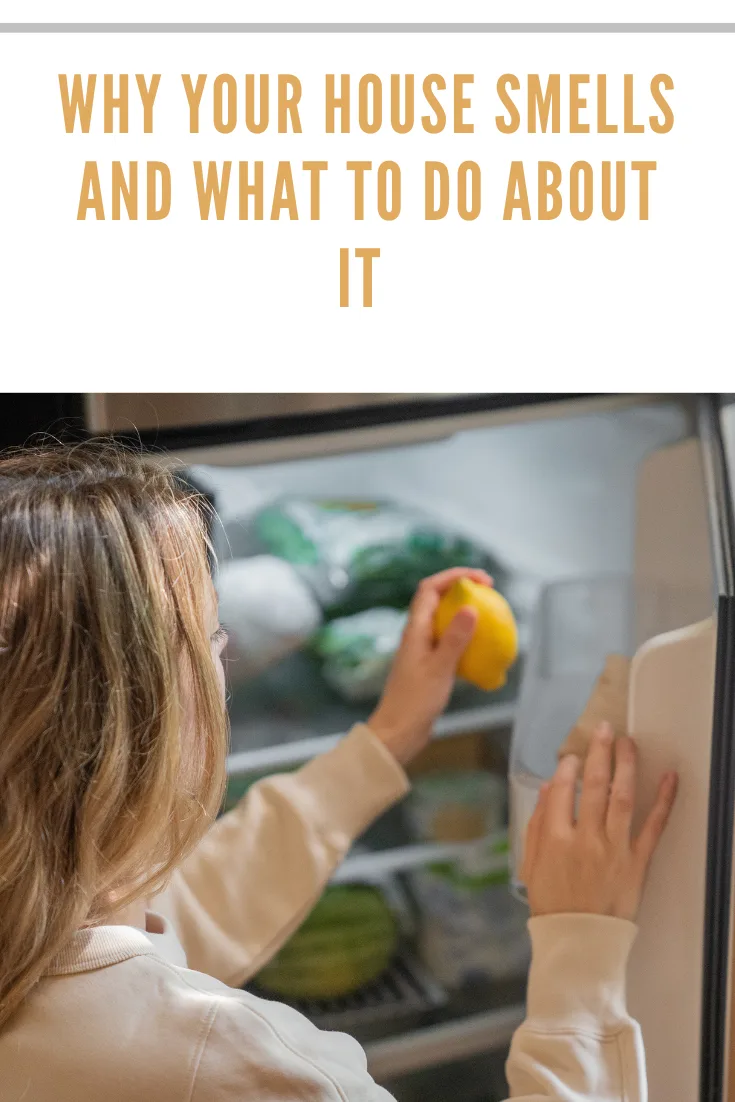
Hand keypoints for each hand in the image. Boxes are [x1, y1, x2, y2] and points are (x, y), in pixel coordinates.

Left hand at [368, 567, 490, 765]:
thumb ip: (455, 639)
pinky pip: (449, 641)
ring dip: (464, 612)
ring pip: (444, 619)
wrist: (397, 732)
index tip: (481, 579)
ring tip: (490, 614)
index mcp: (414, 629)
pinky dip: (465, 637)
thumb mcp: (439, 669)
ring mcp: (422, 649)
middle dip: (462, 588)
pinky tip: (483, 648)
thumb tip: (471, 608)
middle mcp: (417, 634)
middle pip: (437, 598)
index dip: (454, 576)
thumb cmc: (415, 702)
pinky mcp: (429, 664)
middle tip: (490, 592)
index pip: (430, 588)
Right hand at [522, 723, 677, 921]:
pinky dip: (663, 800)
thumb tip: (547, 789)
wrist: (580, 944)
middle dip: (599, 752)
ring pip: (622, 797)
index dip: (567, 767)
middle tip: (604, 729)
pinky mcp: (637, 863)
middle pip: (593, 785)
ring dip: (626, 764)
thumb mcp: (531, 865)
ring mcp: (614, 850)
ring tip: (628, 742)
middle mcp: (585, 840)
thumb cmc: (552, 906)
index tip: (571, 757)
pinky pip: (654, 826)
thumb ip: (537, 825)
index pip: (562, 790)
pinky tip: (669, 777)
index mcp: (555, 840)